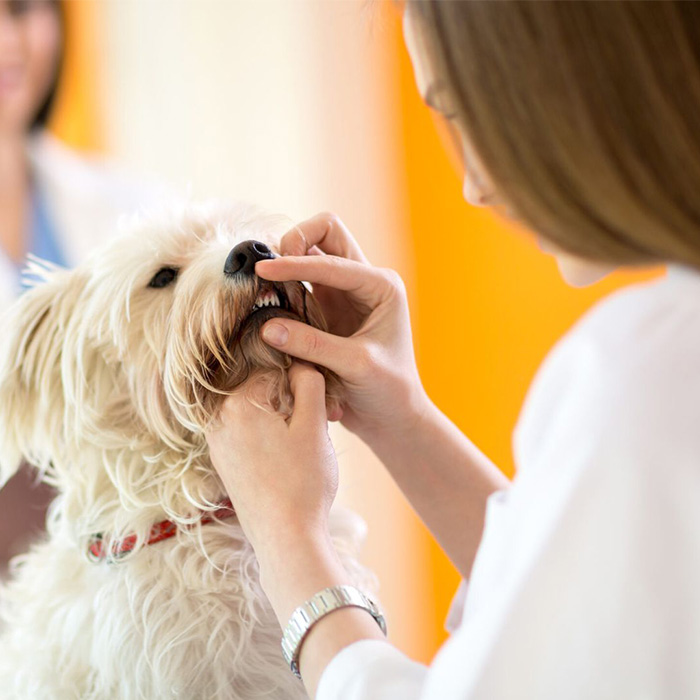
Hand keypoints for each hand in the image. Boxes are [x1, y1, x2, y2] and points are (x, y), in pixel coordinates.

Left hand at [205, 363, 337, 551]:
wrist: (286, 539)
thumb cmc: (304, 482)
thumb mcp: (315, 425)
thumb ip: (308, 383)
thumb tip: (300, 364)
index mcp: (239, 402)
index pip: (278, 371)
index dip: (304, 386)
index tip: (320, 409)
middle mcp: (219, 419)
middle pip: (263, 390)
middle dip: (290, 403)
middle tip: (316, 428)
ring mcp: (217, 442)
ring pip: (256, 412)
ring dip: (280, 420)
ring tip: (301, 447)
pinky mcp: (222, 462)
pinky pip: (247, 433)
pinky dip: (268, 438)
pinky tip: (285, 460)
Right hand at [255, 212, 429, 446]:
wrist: (393, 416)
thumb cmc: (387, 390)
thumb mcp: (355, 366)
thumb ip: (312, 344)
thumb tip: (266, 326)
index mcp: (381, 286)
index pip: (332, 260)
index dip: (295, 263)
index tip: (263, 271)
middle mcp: (364, 281)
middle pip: (325, 232)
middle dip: (296, 240)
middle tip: (270, 269)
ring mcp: (343, 293)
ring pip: (310, 252)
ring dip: (287, 261)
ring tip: (263, 284)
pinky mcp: (326, 308)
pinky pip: (300, 282)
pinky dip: (283, 284)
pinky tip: (267, 300)